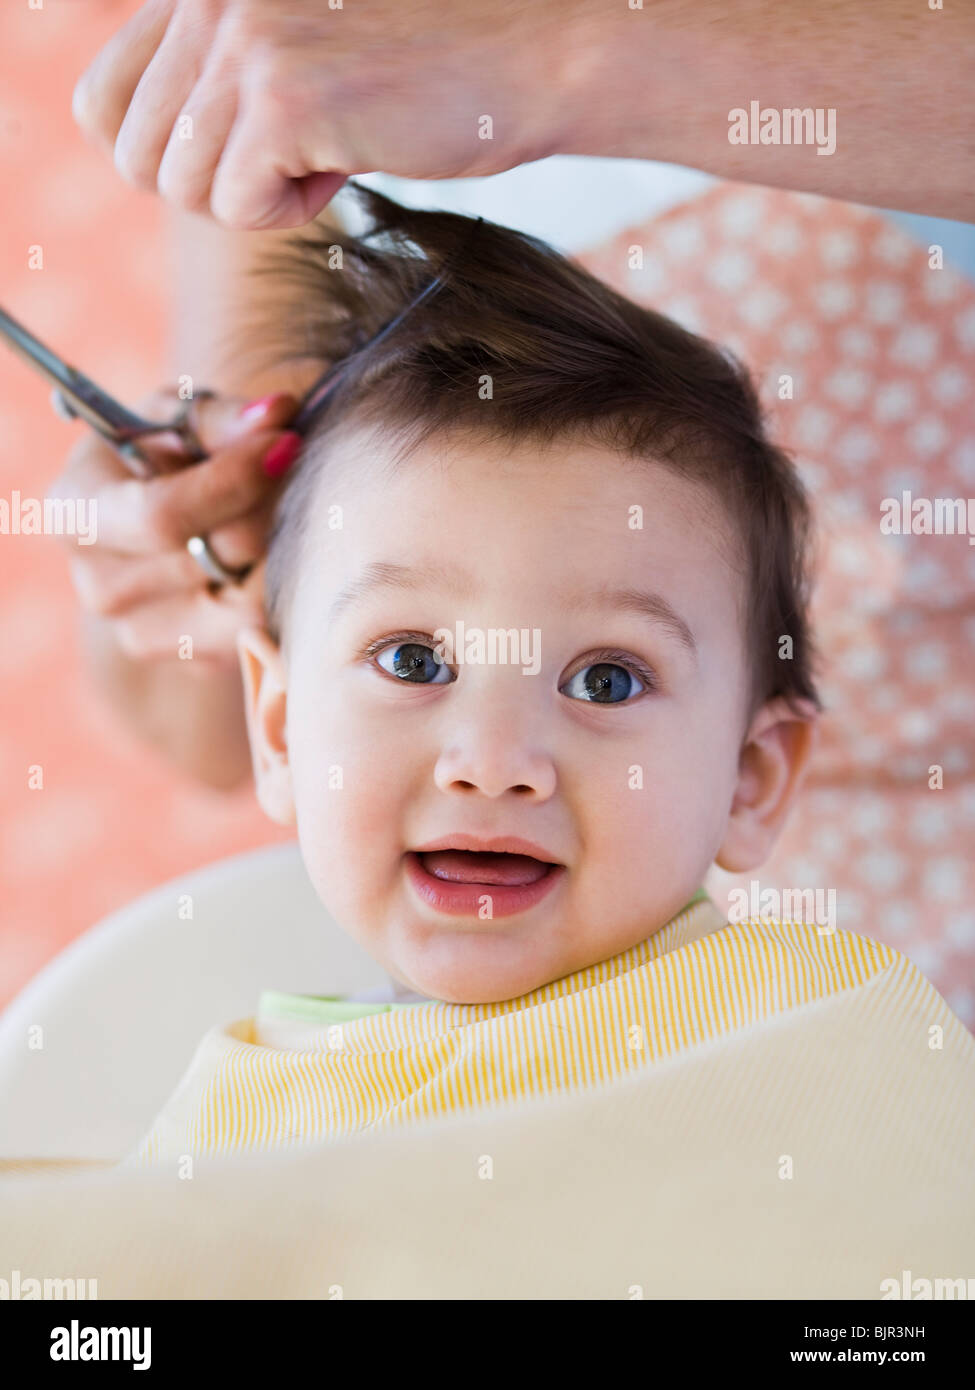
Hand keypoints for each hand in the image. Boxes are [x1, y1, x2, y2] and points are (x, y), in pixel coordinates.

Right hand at [46, 388, 299, 664]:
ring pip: (247, 604)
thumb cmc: (174, 454)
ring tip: (288, 508)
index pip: (161, 516)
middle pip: (212, 559)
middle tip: (301, 468)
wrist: (176, 519)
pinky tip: (279, 552)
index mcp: (76, 512)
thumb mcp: (183, 418)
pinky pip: (263, 631)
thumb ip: (222, 418)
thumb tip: (275, 415)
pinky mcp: (192, 660)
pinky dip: (284, 588)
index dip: (232, 480)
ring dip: (284, 550)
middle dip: (270, 509)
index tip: (286, 442)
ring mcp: (142, 632)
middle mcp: (98, 585)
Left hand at [72, 0, 580, 228]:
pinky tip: (342, 168)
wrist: (524, 63)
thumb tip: (144, 158)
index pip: (101, 100)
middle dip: (208, 187)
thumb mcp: (295, 55)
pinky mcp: (284, 100)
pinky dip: (289, 213)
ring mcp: (244, 43)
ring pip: (180, 187)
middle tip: (284, 166)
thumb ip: (217, 80)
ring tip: (321, 159)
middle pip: (134, 155)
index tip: (232, 159)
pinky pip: (235, 208)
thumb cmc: (419, 73)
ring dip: (253, 201)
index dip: (160, 156)